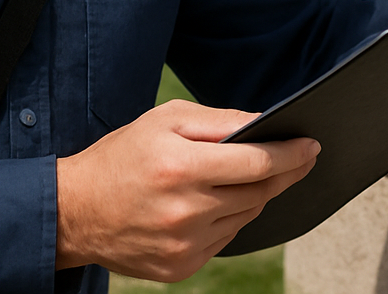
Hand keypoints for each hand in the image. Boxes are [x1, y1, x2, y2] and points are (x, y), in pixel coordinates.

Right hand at [55, 99, 318, 280]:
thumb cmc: (122, 156)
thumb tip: (264, 123)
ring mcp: (184, 245)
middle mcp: (185, 211)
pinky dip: (230, 219)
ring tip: (252, 176)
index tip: (312, 145)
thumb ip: (218, 121)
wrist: (74, 211)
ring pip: (245, 217)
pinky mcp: (181, 267)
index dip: (290, 154)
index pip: (256, 162)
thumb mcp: (164, 120)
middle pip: (258, 192)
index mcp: (180, 167)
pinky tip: (218, 202)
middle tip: (300, 156)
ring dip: (256, 196)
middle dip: (282, 172)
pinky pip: (225, 240)